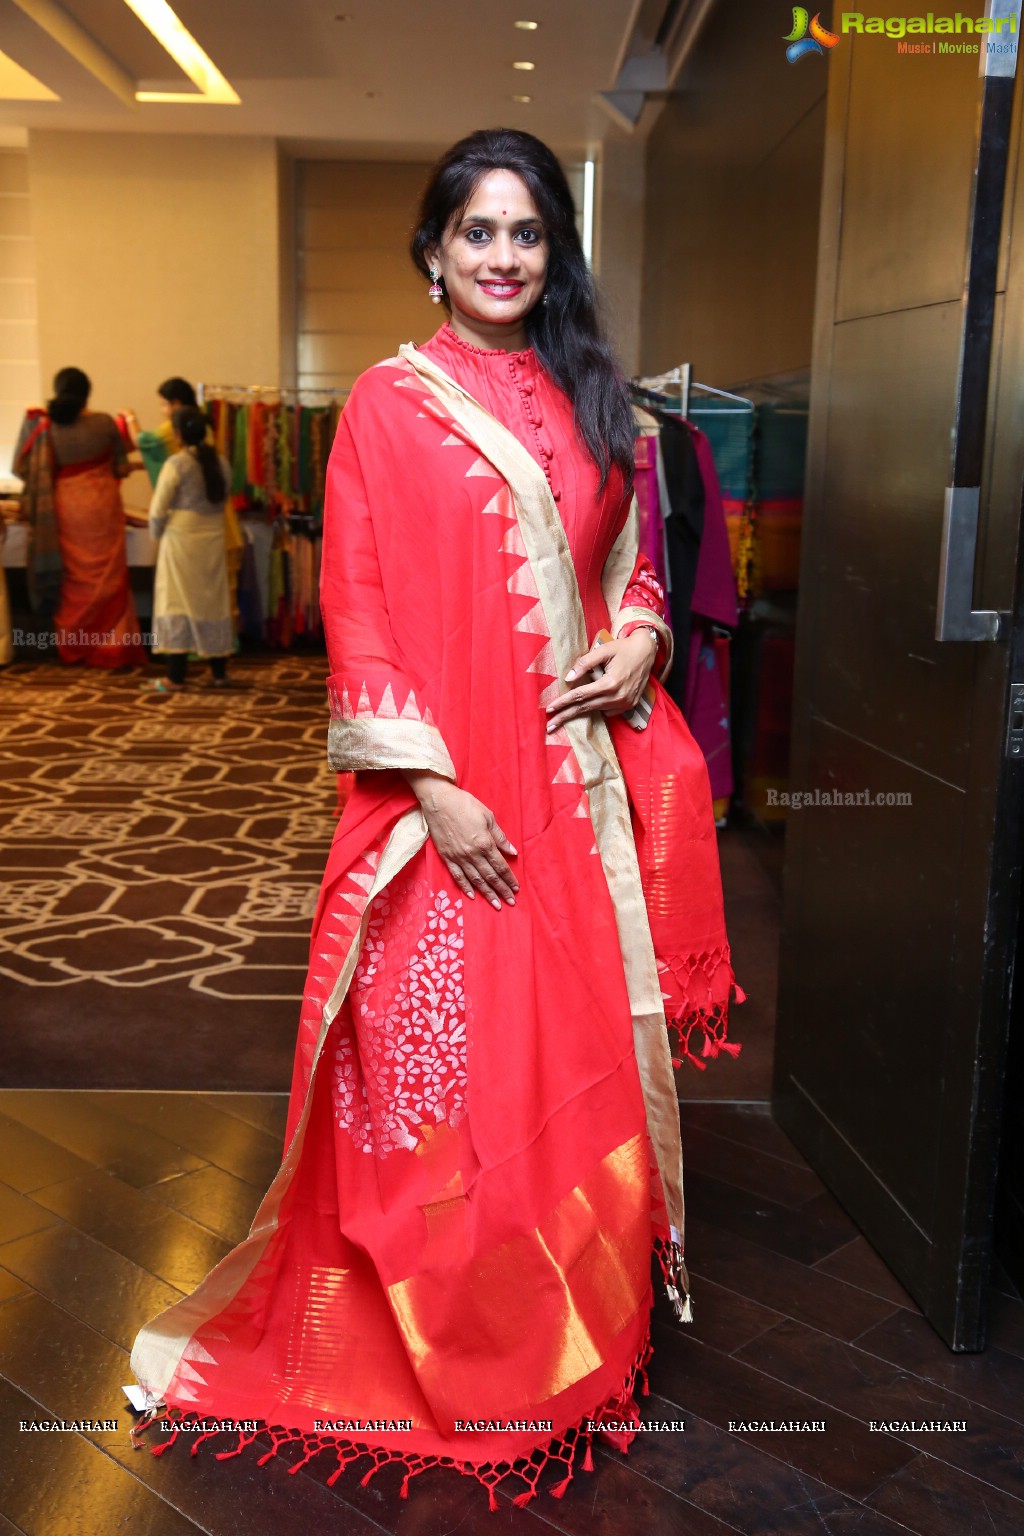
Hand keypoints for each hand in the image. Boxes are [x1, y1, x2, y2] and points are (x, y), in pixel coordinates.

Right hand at [404, 773, 518, 909]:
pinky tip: (472, 895)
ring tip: (495, 904)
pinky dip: (465, 887)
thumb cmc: (465, 805)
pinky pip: (457, 876)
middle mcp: (472, 854)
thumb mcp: (488, 817)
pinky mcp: (446, 857)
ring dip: (486, 893)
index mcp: (485, 843)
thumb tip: (512, 852)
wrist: (439, 801)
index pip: (500, 866)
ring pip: (475, 880)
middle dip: (501, 890)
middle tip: (510, 902)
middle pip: (490, 876)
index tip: (516, 889)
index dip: (509, 879)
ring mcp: (458, 857)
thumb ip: (500, 837)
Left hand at [545, 629, 657, 733]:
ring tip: (564, 715)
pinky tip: (590, 702)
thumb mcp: (603, 650)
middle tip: (550, 727)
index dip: (563, 702)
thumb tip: (568, 678)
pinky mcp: (629, 705)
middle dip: (566, 716)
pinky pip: (607, 711)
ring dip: (580, 712)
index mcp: (610, 683)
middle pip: (585, 708)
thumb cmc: (623, 648)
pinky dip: (597, 707)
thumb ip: (585, 663)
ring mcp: (625, 703)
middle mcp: (618, 697)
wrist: (647, 651)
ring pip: (596, 710)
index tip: (549, 709)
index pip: (580, 695)